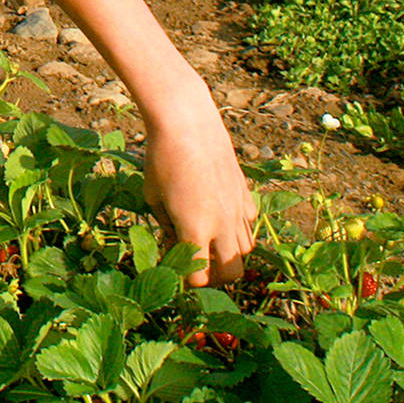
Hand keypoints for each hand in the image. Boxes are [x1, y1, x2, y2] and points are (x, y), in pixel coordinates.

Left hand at [141, 91, 257, 285]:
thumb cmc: (161, 158)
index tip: (175, 267)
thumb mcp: (153, 197)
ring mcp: (238, 210)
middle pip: (232, 273)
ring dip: (228, 253)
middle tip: (196, 261)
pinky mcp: (247, 194)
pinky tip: (219, 214)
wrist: (187, 123)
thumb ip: (165, 227)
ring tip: (208, 239)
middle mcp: (223, 225)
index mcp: (195, 230)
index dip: (186, 279)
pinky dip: (238, 229)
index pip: (200, 278)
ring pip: (246, 251)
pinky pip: (250, 225)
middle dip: (215, 275)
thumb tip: (174, 244)